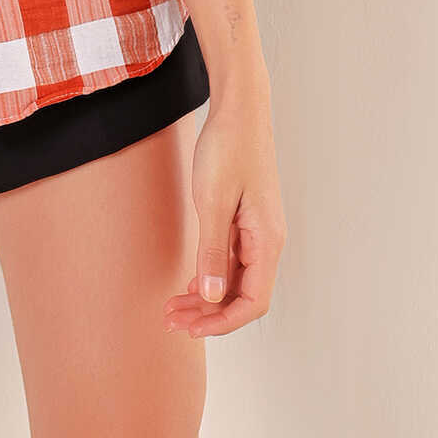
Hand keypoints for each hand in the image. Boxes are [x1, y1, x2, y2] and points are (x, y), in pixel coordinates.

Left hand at [164, 96, 286, 338]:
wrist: (238, 109)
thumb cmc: (228, 148)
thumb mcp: (213, 200)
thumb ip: (212, 250)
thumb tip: (212, 296)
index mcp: (267, 240)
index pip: (253, 302)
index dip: (223, 322)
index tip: (192, 329)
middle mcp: (267, 241)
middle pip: (242, 295)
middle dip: (208, 314)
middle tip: (171, 321)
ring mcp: (257, 231)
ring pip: (235, 279)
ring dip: (206, 297)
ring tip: (173, 307)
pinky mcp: (245, 219)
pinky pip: (231, 259)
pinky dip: (210, 274)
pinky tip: (188, 282)